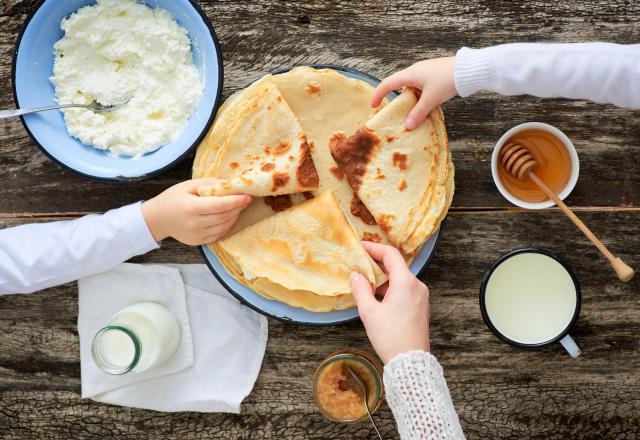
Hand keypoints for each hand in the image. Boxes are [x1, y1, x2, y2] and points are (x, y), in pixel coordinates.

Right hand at [141, 178, 251, 244]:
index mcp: (191, 207)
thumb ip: (209, 183)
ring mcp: (197, 235)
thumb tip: (230, 183)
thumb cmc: (173, 198)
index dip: (237, 201)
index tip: (248, 196)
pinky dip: (227, 225)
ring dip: (235, 216)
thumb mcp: (188, 185)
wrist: (157, 219)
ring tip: (238, 207)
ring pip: (224, 226)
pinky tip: (229, 217)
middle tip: (246, 199)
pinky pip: (219, 234)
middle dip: (238, 207)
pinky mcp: (199, 242)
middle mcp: (195, 224)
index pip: (220, 205)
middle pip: (225, 216)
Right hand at [350, 241, 429, 363]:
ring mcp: (421, 297)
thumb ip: (361, 289)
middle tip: (359, 265)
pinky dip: (390, 289)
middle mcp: (417, 286)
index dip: (375, 248)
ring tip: (364, 285)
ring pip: (400, 279)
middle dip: (377, 265)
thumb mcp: (369, 312)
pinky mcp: (420, 307)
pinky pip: (405, 290)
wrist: (411, 362)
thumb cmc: (390, 337)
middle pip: (396, 266)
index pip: (391, 254)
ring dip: (383, 279)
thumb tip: (356, 275)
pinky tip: (377, 299)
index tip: (361, 247)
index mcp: (406, 282)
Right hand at [371, 56, 456, 129]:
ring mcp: (425, 72)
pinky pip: (421, 87)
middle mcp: (415, 71)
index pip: (388, 83)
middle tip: (395, 113)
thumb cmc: (447, 80)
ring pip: (412, 88)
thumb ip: (418, 113)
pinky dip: (419, 97)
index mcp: (410, 74)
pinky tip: (425, 106)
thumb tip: (408, 125)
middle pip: (399, 86)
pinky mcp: (434, 75)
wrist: (469, 69)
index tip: (373, 105)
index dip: (379, 94)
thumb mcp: (431, 99)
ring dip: (410, 100)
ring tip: (412, 113)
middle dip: (396, 100)